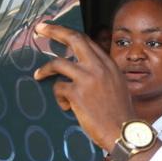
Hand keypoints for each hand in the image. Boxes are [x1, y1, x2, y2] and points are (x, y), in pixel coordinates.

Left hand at [33, 23, 134, 149]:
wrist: (122, 131)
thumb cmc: (119, 112)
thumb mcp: (116, 84)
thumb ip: (100, 72)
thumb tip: (80, 65)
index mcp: (109, 64)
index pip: (86, 40)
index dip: (69, 33)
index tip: (56, 30)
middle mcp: (98, 67)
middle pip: (73, 39)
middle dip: (54, 30)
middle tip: (40, 28)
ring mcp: (87, 78)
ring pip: (57, 63)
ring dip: (45, 69)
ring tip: (39, 75)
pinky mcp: (77, 93)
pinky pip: (58, 88)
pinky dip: (59, 97)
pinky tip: (67, 106)